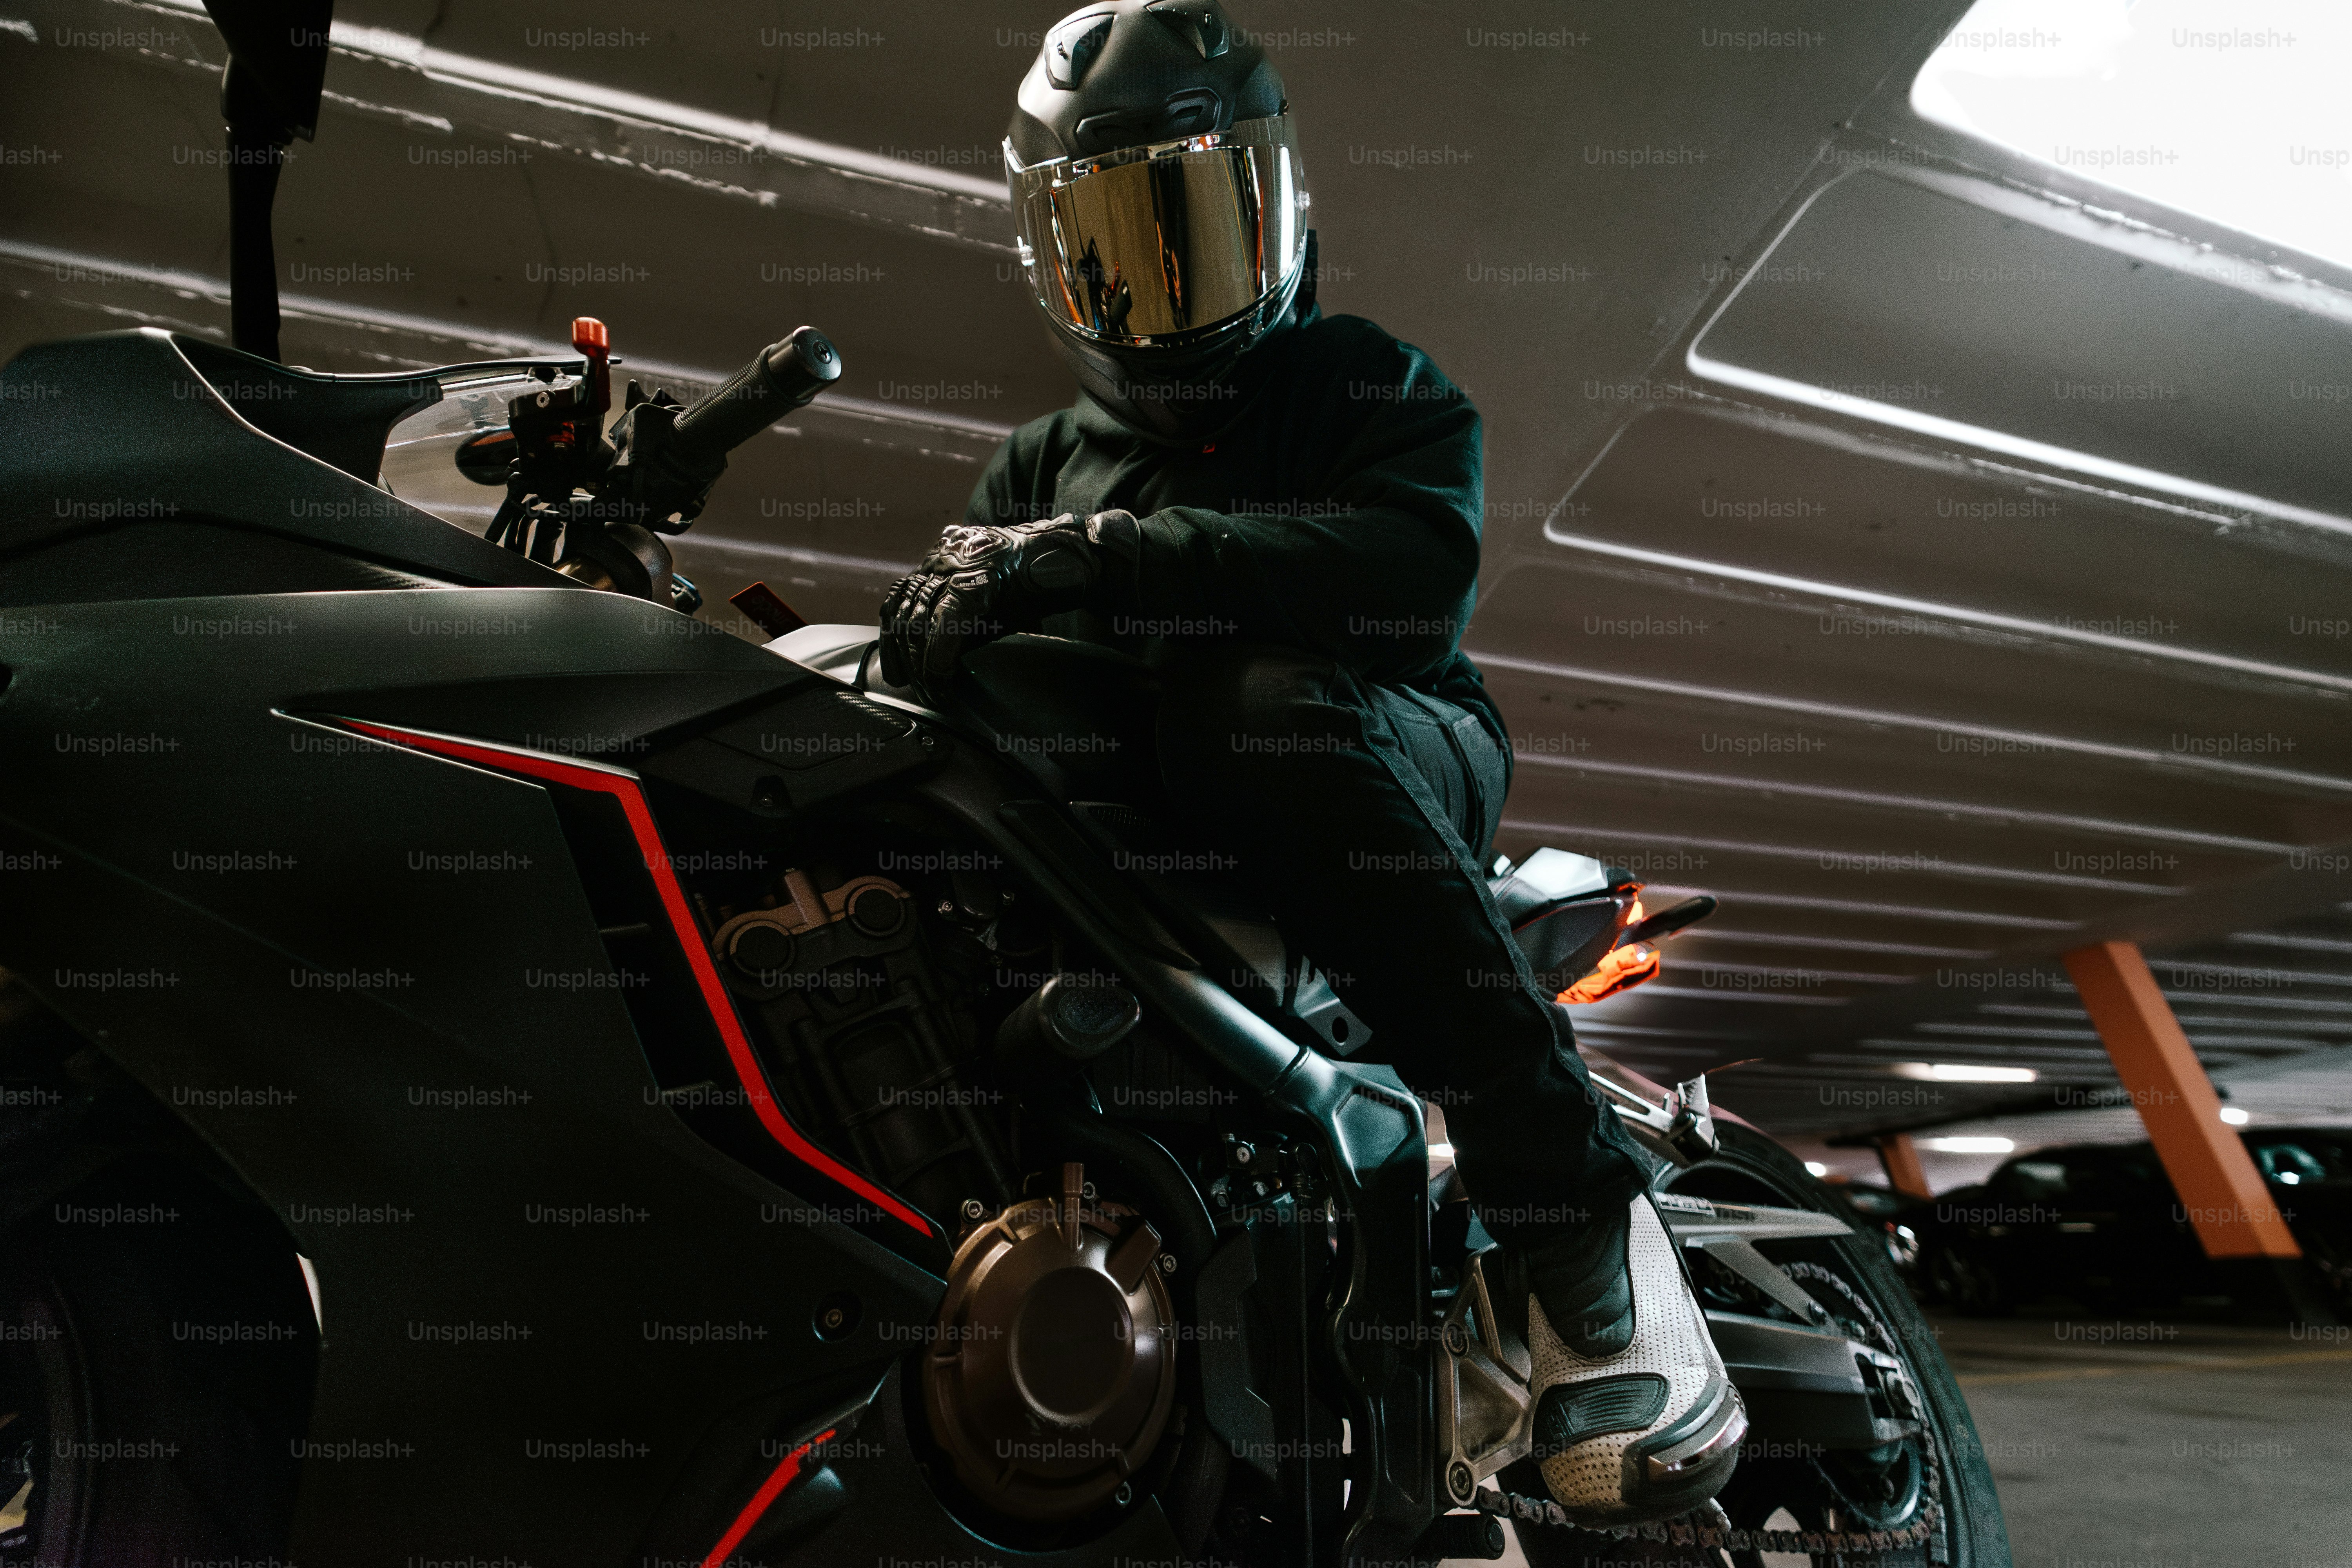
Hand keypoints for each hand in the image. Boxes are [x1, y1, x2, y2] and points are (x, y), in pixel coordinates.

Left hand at [880, 513, 1126, 697]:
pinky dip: (939, 655)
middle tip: (917, 689)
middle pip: (905, 610)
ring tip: (934, 691)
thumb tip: (931, 664)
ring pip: (921, 618)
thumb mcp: (986, 607)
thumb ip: (956, 626)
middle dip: (904, 657)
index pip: (900, 598)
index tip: (896, 672)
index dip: (892, 639)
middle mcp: (942, 557)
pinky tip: (942, 677)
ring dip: (922, 663)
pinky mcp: (978, 577)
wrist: (1072, 561)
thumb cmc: (1032, 586)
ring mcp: (958, 564)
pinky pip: (946, 622)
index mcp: (940, 559)